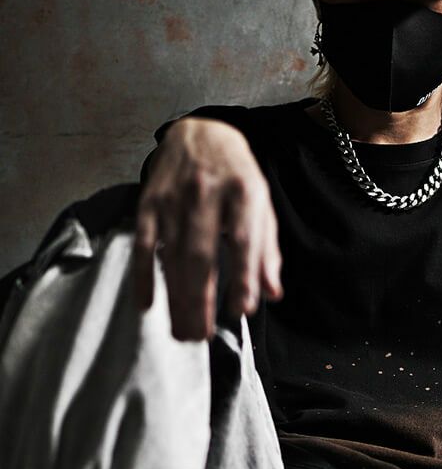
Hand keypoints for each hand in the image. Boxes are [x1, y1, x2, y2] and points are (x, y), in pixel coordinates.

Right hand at [135, 116, 282, 339]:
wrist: (199, 132)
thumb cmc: (237, 177)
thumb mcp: (261, 205)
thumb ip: (266, 250)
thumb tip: (271, 294)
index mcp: (244, 194)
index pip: (243, 241)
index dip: (243, 277)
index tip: (242, 310)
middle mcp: (207, 195)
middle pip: (202, 255)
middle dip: (201, 299)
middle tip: (202, 337)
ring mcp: (174, 199)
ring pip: (172, 256)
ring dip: (176, 298)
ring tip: (182, 333)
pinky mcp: (149, 203)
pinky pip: (143, 245)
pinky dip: (143, 276)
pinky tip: (146, 305)